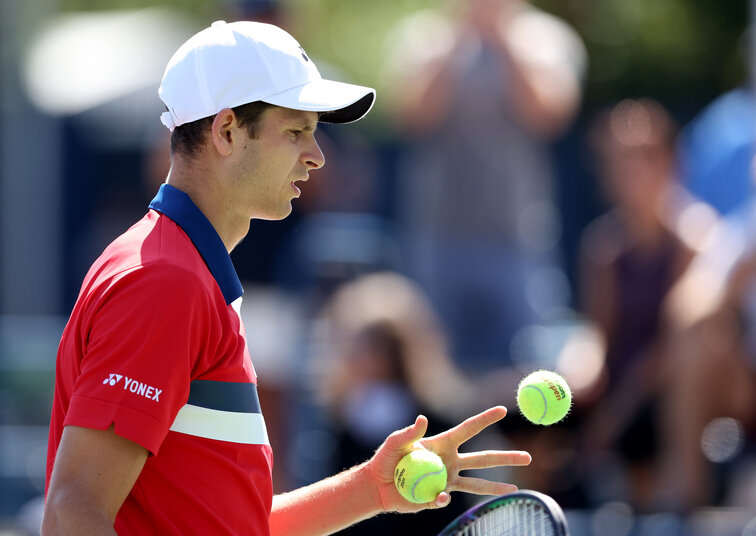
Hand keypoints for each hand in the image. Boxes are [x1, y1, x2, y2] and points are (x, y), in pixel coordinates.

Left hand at [365, 406, 530, 512]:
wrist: (377, 487)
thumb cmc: (386, 459)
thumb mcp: (395, 442)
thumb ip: (408, 432)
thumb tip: (422, 419)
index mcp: (443, 444)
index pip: (469, 429)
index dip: (485, 419)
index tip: (503, 409)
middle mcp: (450, 462)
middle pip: (483, 458)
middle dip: (506, 457)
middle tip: (528, 456)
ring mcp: (447, 481)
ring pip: (477, 484)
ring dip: (496, 486)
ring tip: (515, 489)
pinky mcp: (439, 498)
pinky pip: (448, 500)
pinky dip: (443, 500)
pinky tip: (438, 497)